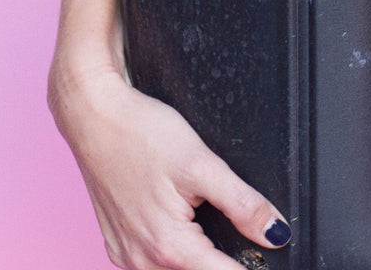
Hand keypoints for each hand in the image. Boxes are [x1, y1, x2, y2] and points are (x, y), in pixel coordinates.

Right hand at [50, 63, 291, 269]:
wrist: (93, 116)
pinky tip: (185, 225)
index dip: (253, 267)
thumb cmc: (143, 133)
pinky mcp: (117, 243)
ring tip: (218, 229)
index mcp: (169, 248)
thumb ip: (242, 203)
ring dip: (199, 259)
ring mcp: (126, 255)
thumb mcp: (202, 164)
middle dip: (225, 261)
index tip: (269, 255)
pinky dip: (174, 252)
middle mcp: (143, 261)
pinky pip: (151, 261)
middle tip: (249, 238)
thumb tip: (277, 234)